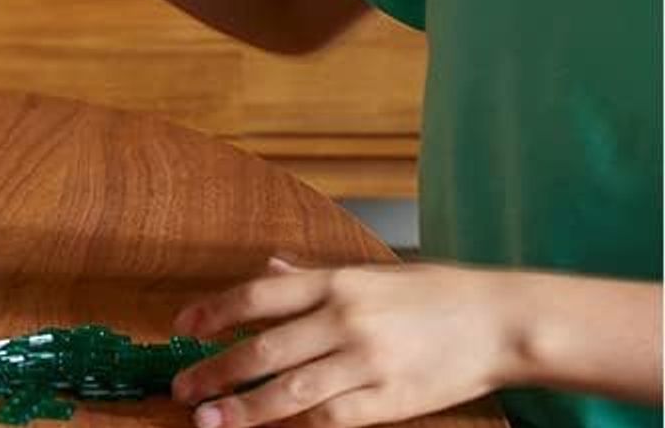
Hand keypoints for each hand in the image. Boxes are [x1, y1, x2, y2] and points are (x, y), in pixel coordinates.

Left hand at [171, 257, 510, 427]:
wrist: (499, 322)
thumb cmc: (432, 294)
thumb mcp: (369, 272)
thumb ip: (313, 276)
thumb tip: (267, 270)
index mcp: (336, 282)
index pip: (257, 296)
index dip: (214, 312)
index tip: (182, 329)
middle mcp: (345, 319)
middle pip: (264, 348)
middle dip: (217, 371)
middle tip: (183, 388)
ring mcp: (367, 362)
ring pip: (290, 391)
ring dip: (244, 408)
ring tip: (209, 420)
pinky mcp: (390, 399)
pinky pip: (333, 418)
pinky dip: (298, 427)